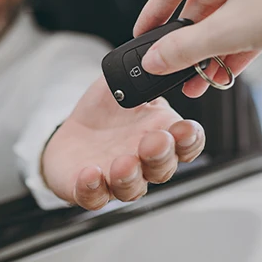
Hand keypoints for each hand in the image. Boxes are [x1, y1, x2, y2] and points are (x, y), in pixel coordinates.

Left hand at [41, 76, 204, 209]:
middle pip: (164, 167)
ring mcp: (118, 179)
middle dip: (161, 155)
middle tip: (155, 142)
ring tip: (124, 163)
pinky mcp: (90, 190)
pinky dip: (93, 188)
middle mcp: (145, 162)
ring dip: (130, 177)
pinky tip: (91, 174)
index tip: (185, 129)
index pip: (187, 142)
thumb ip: (140, 79)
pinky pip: (95, 197)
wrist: (71, 134)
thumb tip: (157, 65)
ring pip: (133, 187)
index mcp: (160, 134)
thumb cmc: (104, 112)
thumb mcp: (120, 86)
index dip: (190, 139)